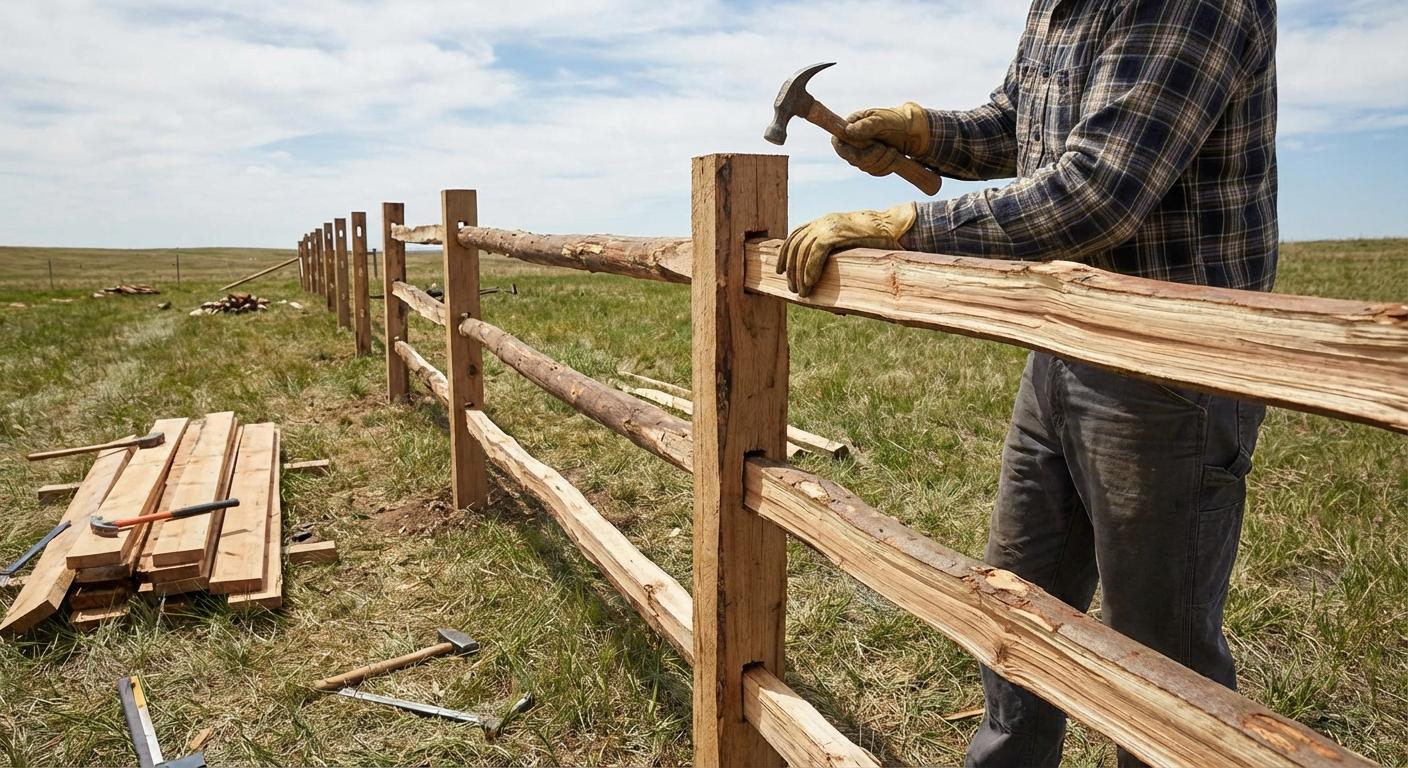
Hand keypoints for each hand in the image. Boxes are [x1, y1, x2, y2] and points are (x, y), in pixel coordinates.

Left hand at [777, 202, 916, 296]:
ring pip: (803, 251)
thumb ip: (835, 250)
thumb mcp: (850, 241)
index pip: (795, 236)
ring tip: (802, 291)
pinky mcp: (837, 232)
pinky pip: (816, 252)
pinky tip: (811, 283)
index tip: (780, 271)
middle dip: (791, 269)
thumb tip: (826, 272)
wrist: (894, 225)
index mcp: (823, 222)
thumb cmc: (876, 238)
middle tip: (793, 289)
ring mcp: (829, 225)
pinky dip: (811, 268)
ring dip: (800, 274)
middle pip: (795, 246)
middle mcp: (823, 222)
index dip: (784, 254)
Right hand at [832, 102, 930, 176]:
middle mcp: (852, 141)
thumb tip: (848, 130)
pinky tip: (894, 158)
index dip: (849, 150)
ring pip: (864, 167)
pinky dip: (886, 167)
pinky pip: (874, 171)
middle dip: (872, 157)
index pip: (838, 143)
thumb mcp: (884, 120)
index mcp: (851, 126)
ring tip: (894, 151)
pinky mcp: (871, 162)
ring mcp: (861, 152)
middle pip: (852, 159)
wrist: (913, 131)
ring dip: (882, 162)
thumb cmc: (897, 121)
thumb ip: (868, 125)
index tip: (871, 147)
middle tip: (887, 149)